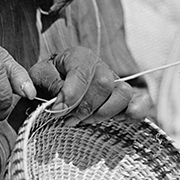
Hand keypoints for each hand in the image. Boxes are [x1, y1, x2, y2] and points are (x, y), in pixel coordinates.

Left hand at [28, 48, 149, 124]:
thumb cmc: (46, 83)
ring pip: (123, 94)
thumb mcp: (37, 77)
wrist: (55, 89)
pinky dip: (134, 113)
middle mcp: (101, 67)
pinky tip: (119, 121)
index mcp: (79, 56)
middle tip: (67, 119)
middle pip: (104, 83)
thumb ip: (47, 83)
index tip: (57, 111)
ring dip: (103, 113)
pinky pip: (141, 103)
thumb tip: (61, 100)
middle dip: (84, 107)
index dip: (71, 95)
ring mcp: (116, 84)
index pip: (82, 72)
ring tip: (83, 122)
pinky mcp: (126, 101)